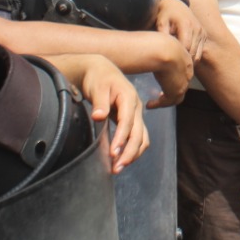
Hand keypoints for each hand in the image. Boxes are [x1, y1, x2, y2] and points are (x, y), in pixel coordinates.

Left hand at [70, 55, 150, 172]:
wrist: (102, 70)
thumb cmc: (98, 78)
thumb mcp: (97, 87)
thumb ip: (99, 102)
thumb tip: (99, 116)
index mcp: (128, 97)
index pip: (127, 122)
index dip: (121, 139)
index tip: (112, 153)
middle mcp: (136, 108)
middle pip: (139, 134)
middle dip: (129, 152)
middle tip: (116, 168)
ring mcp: (136, 114)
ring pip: (142, 138)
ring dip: (132, 154)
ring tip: (118, 168)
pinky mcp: (132, 120)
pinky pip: (139, 138)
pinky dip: (133, 150)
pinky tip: (122, 159)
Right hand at [145, 36, 191, 108]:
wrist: (163, 50)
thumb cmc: (158, 43)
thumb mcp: (162, 46)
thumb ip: (162, 51)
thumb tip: (152, 50)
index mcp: (186, 59)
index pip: (183, 72)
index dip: (174, 77)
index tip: (164, 80)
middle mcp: (187, 72)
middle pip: (182, 85)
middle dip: (171, 90)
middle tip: (159, 95)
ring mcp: (183, 82)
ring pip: (177, 96)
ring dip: (165, 100)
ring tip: (152, 103)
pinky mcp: (176, 91)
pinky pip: (168, 102)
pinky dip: (159, 104)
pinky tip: (149, 104)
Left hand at [155, 0, 205, 60]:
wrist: (176, 4)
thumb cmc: (165, 14)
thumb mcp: (161, 22)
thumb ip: (162, 34)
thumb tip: (163, 49)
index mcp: (187, 25)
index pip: (185, 47)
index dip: (177, 57)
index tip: (168, 63)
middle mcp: (197, 29)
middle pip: (192, 53)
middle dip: (182, 62)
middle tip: (172, 69)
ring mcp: (202, 32)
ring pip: (197, 54)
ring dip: (188, 61)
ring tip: (177, 66)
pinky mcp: (204, 35)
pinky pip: (199, 51)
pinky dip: (192, 56)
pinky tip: (182, 59)